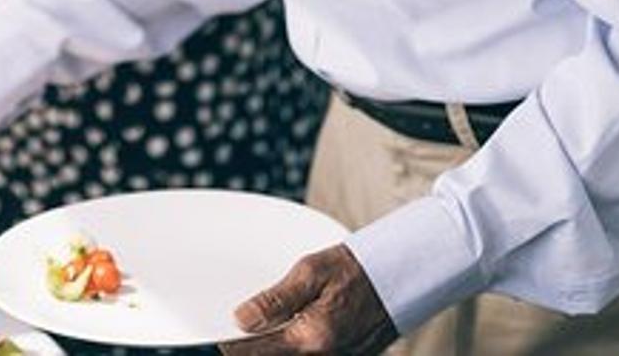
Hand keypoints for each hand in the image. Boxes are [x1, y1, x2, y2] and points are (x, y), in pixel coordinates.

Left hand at [223, 244, 398, 354]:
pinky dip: (292, 347)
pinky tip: (289, 329)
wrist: (398, 277)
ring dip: (273, 346)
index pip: (255, 353)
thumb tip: (242, 319)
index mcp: (312, 338)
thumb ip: (275, 299)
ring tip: (266, 325)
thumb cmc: (356, 270)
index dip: (232, 345)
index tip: (220, 334)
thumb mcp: (311, 272)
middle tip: (244, 326)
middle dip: (253, 346)